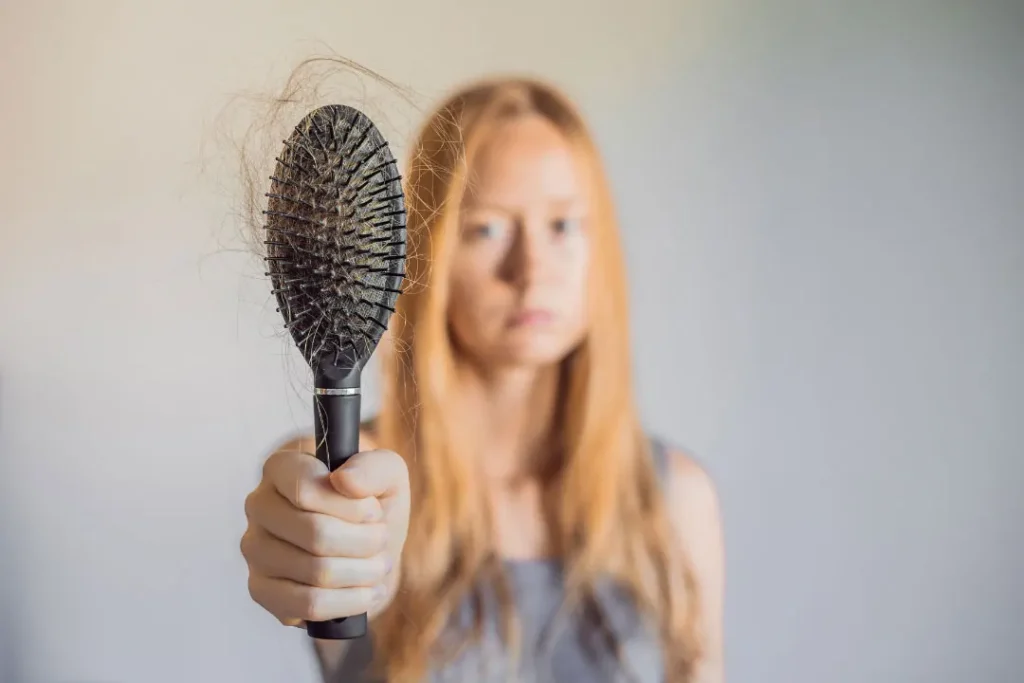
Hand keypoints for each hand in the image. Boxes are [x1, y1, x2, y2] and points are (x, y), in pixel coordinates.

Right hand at [240, 442, 409, 626]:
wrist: (365, 542)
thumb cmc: (371, 500)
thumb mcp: (386, 472)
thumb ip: (372, 467)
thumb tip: (344, 481)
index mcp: (281, 469)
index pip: (306, 490)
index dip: (353, 507)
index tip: (374, 511)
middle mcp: (259, 507)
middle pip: (316, 534)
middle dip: (365, 542)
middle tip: (382, 539)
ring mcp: (255, 550)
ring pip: (316, 572)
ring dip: (363, 572)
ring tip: (378, 565)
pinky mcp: (261, 590)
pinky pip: (308, 604)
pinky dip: (349, 602)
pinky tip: (367, 591)